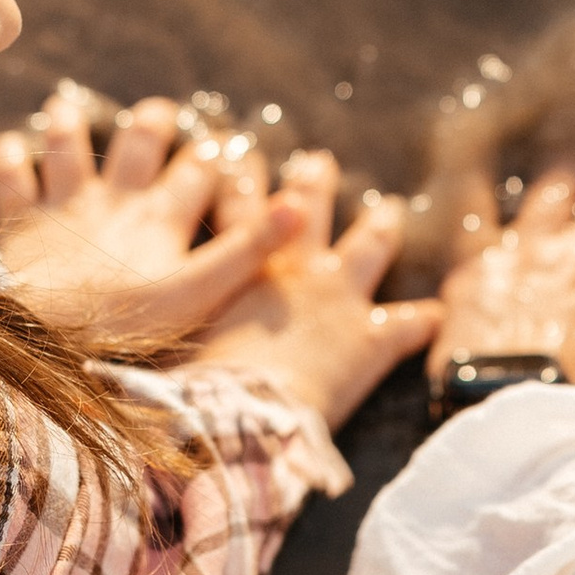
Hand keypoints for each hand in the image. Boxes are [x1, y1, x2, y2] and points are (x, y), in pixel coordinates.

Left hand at [0, 88, 298, 337]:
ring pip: (67, 149)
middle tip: (160, 112)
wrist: (41, 336)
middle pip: (138, 145)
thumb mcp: (200, 292)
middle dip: (153, 124)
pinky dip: (7, 160)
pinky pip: (9, 181)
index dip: (217, 156)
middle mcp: (115, 199)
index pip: (201, 171)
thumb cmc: (126, 324)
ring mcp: (64, 207)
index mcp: (162, 216)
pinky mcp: (19, 224)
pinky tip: (7, 147)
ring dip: (68, 125)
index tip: (226, 147)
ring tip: (66, 106)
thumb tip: (299, 204)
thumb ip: (247, 250)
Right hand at [194, 152, 444, 426]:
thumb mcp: (173, 339)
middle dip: (314, 183)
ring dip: (382, 226)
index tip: (238, 155)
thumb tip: (131, 329)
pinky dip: (426, 320)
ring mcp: (339, 298)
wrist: (242, 419)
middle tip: (319, 162)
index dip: (239, 178)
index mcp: (244, 264)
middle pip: (307, 208)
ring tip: (390, 210)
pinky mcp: (372, 340)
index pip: (239, 206)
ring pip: (370, 246)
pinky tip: (442, 313)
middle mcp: (296, 268)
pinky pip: (409, 325)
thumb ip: (171, 319)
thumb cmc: (194, 383)